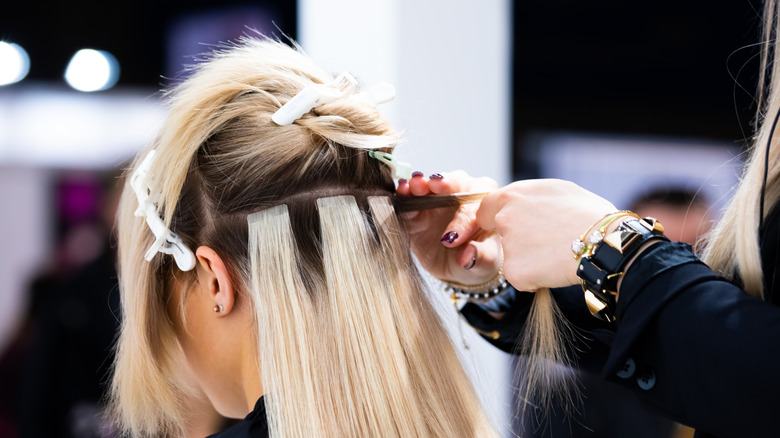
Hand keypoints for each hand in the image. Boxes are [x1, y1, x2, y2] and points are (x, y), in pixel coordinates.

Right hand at [396, 171, 500, 286]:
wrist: (459, 266)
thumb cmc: (479, 258)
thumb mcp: (485, 264)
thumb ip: (480, 258)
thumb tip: (467, 257)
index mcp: (485, 205)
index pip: (476, 207)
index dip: (463, 221)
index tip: (452, 238)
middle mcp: (463, 195)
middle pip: (456, 182)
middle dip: (444, 183)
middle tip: (435, 184)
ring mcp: (437, 200)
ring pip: (430, 185)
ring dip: (421, 184)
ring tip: (413, 185)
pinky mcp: (416, 210)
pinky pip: (409, 199)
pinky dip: (404, 196)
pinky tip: (401, 192)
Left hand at [476, 179, 615, 290]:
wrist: (605, 242)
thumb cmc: (588, 213)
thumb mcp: (556, 190)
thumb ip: (528, 198)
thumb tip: (520, 203)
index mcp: (512, 196)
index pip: (486, 210)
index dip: (497, 219)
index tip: (514, 227)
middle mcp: (504, 219)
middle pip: (500, 234)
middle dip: (516, 240)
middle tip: (544, 242)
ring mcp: (508, 246)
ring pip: (512, 257)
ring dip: (528, 259)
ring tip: (557, 253)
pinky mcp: (514, 272)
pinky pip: (520, 277)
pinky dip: (534, 278)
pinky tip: (555, 268)